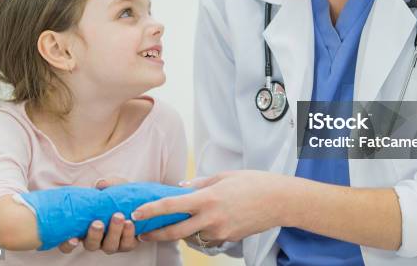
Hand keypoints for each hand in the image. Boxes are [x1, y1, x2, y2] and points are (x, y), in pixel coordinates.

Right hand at [58, 177, 140, 253]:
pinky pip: (126, 244)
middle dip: (94, 235)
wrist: (136, 199)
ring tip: (119, 217)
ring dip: (114, 232)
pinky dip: (128, 235)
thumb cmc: (117, 195)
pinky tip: (130, 223)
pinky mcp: (127, 243)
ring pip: (109, 246)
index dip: (68, 245)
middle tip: (98, 223)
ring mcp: (111, 243)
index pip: (68, 244)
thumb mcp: (112, 187)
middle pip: (91, 245)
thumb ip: (105, 184)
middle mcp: (96, 240)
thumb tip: (99, 184)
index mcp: (84, 229)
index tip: (73, 238)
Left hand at [131, 170, 289, 243]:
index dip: (151, 210)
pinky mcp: (228, 239)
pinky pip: (207, 240)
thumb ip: (200, 182)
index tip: (137, 213)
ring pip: (191, 238)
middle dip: (156, 234)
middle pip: (175, 232)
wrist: (279, 200)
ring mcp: (220, 231)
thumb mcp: (224, 176)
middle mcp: (211, 218)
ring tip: (172, 227)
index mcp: (207, 198)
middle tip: (144, 234)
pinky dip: (200, 235)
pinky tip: (199, 227)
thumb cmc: (253, 182)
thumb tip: (182, 187)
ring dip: (180, 235)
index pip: (172, 206)